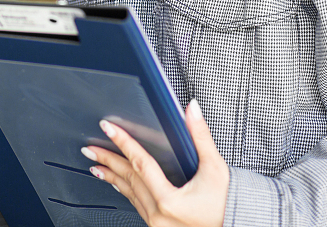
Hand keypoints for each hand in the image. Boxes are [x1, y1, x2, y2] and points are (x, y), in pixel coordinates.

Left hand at [81, 100, 228, 226]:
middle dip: (107, 160)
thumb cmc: (226, 203)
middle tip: (90, 148)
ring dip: (112, 177)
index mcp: (169, 199)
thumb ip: (201, 136)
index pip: (139, 163)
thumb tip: (192, 109)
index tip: (108, 128)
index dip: (122, 142)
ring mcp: (156, 223)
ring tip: (96, 166)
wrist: (236, 225)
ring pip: (129, 194)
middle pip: (128, 179)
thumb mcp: (215, 168)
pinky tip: (118, 184)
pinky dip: (125, 191)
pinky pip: (136, 205)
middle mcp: (159, 214)